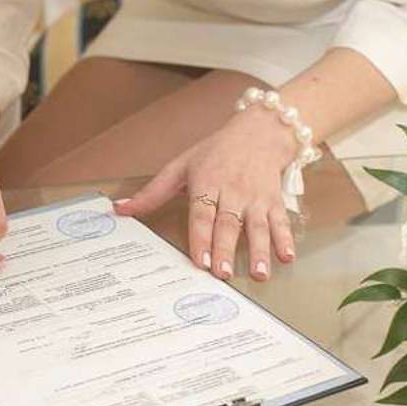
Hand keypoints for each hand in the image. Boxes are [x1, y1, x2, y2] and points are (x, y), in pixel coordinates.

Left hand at [116, 110, 297, 281]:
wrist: (260, 132)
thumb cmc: (216, 151)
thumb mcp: (181, 166)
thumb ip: (152, 192)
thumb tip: (120, 209)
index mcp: (207, 183)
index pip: (202, 214)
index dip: (201, 238)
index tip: (201, 261)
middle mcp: (233, 191)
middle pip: (228, 224)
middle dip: (226, 250)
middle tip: (223, 274)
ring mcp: (256, 197)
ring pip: (257, 226)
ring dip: (259, 250)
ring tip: (259, 273)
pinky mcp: (274, 200)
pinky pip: (281, 221)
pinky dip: (285, 239)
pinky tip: (286, 257)